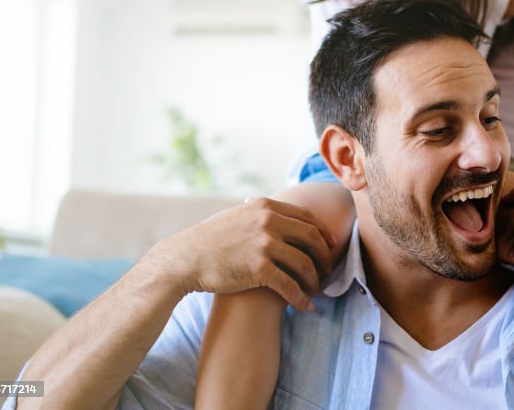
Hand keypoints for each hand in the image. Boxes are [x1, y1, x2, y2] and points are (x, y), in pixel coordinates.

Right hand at [144, 197, 338, 310]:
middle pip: (312, 238)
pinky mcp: (259, 268)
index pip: (307, 218)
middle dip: (324, 257)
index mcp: (266, 206)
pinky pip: (290, 285)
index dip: (323, 234)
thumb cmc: (209, 241)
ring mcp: (265, 244)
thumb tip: (279, 213)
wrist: (184, 259)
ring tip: (316, 290)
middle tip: (328, 271)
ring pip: (304, 263)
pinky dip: (301, 298)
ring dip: (315, 280)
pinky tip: (305, 306)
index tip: (330, 247)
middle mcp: (269, 221)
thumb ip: (261, 214)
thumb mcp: (237, 216)